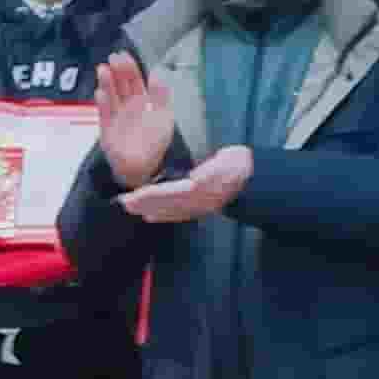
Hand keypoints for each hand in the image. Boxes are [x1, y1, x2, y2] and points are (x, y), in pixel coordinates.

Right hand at [95, 51, 175, 189]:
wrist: (144, 167)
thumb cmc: (154, 141)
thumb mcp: (164, 117)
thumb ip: (161, 95)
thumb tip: (157, 72)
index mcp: (141, 101)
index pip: (134, 80)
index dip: (129, 67)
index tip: (123, 54)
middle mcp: (126, 106)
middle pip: (121, 85)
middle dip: (117, 71)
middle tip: (113, 58)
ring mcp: (115, 116)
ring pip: (110, 96)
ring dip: (107, 83)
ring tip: (104, 70)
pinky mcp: (107, 130)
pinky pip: (104, 115)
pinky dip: (103, 104)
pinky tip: (101, 93)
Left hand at [116, 146, 252, 224]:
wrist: (255, 179)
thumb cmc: (239, 165)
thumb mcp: (228, 161)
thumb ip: (211, 171)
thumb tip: (195, 181)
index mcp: (204, 190)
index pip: (172, 195)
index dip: (152, 196)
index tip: (134, 196)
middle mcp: (201, 202)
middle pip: (168, 205)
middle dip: (145, 205)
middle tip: (123, 203)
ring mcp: (201, 207)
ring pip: (171, 211)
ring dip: (150, 210)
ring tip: (132, 208)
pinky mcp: (201, 208)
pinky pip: (180, 215)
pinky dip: (164, 216)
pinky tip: (152, 217)